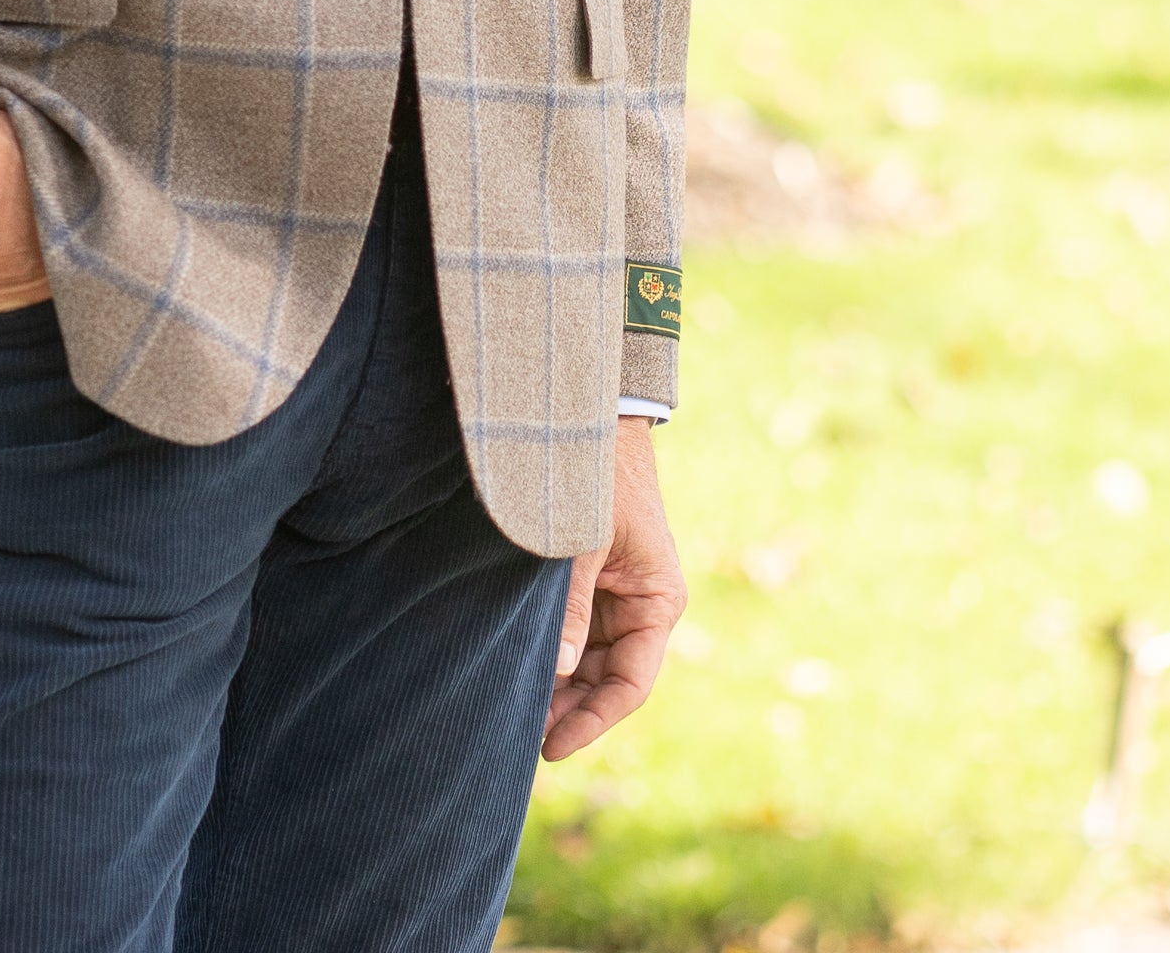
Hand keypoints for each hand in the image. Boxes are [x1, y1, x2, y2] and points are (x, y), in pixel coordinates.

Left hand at [543, 416, 685, 760]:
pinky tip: (516, 671)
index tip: (551, 748)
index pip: (630, 684)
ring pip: (586, 661)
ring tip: (510, 714)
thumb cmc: (598, 478)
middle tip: (517, 737)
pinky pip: (572, 633)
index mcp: (658, 602)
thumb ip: (573, 608)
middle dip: (567, 709)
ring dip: (555, 686)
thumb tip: (560, 672)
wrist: (590, 421)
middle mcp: (641, 607)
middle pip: (606, 680)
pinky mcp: (590, 583)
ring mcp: (615, 596)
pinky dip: (549, 653)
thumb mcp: (585, 544)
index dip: (592, 721)